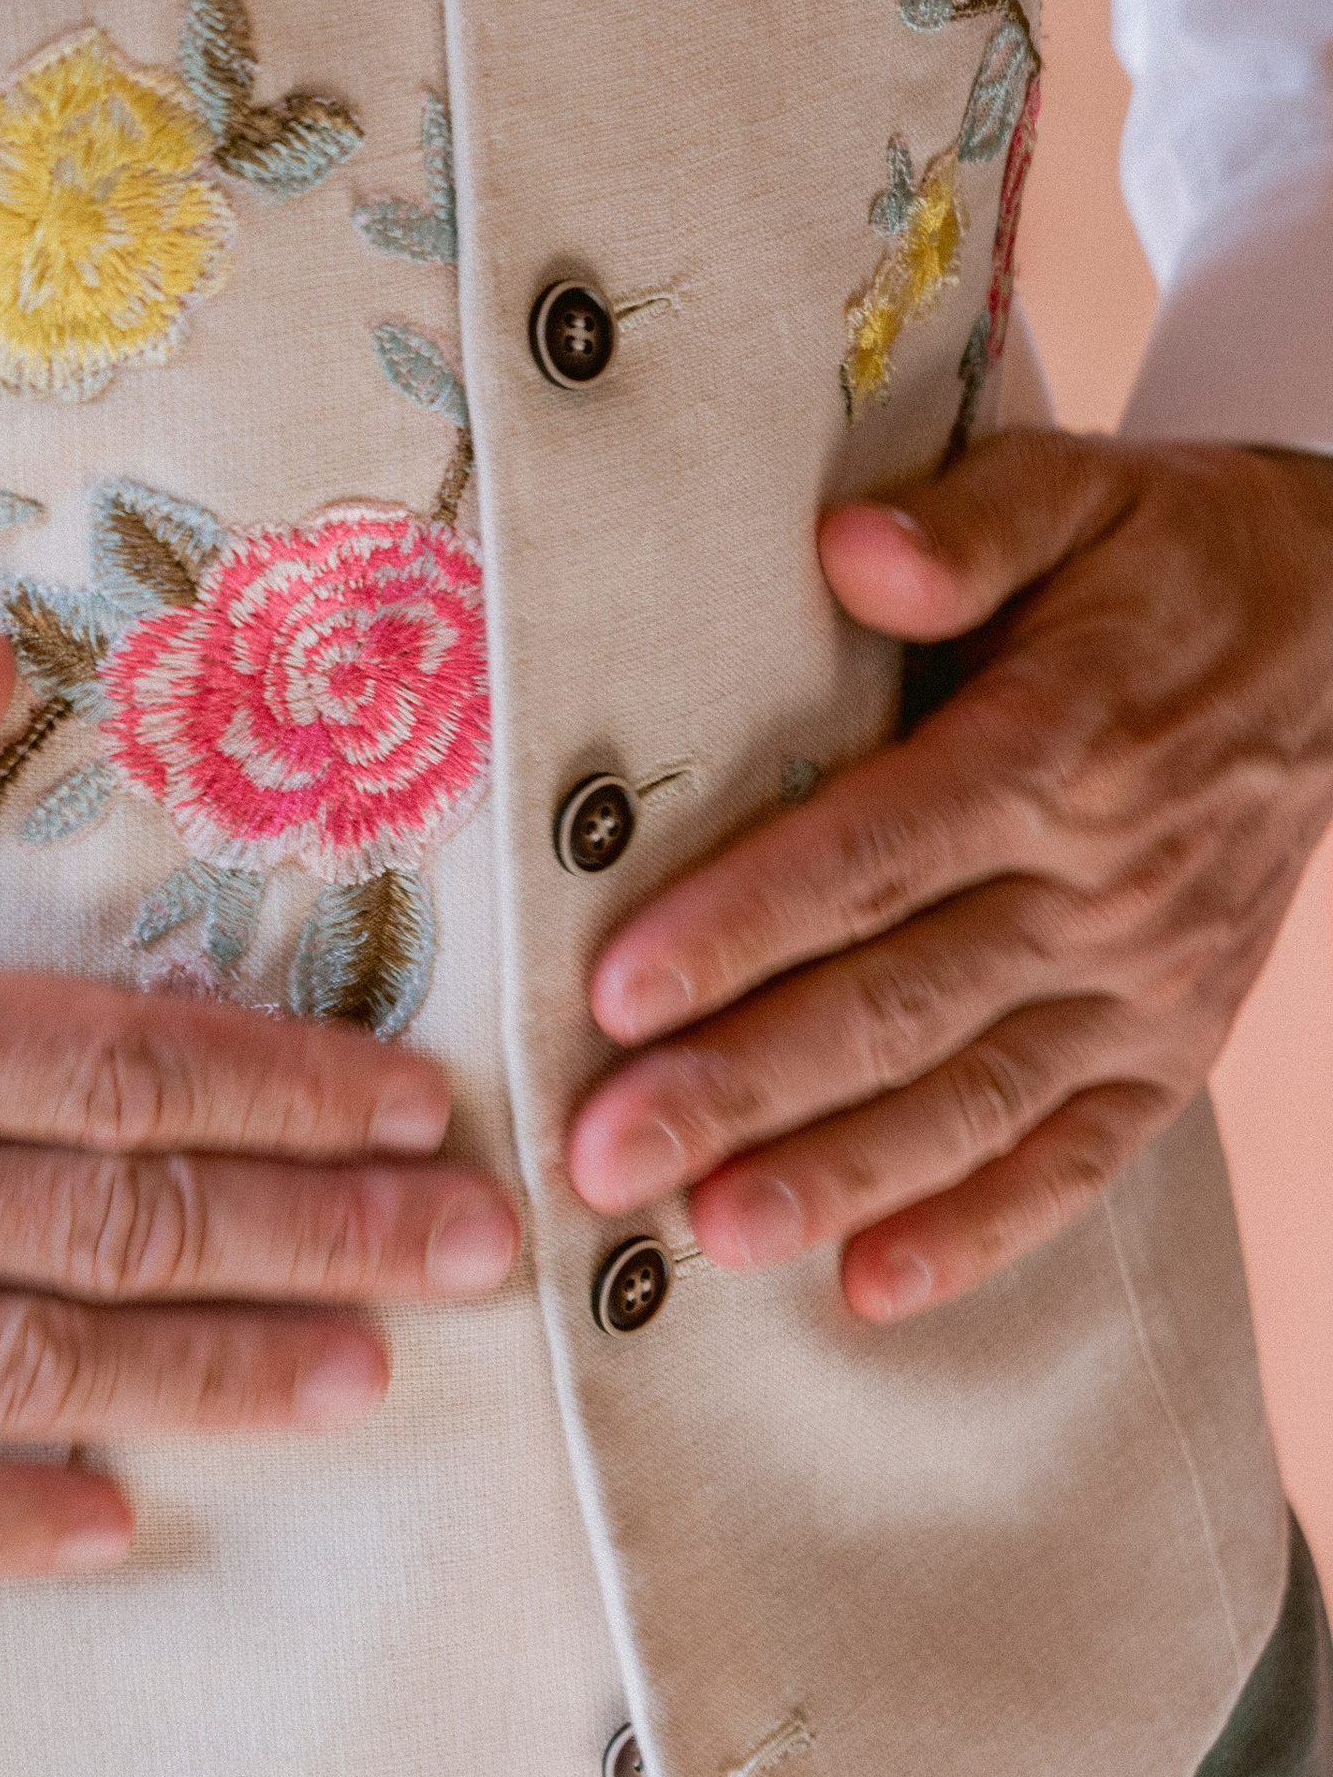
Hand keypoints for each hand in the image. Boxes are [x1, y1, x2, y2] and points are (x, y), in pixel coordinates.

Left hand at [567, 431, 1332, 1321]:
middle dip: (743, 1086)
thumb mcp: (1078, 490)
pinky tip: (872, 1287)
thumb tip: (852, 549)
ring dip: (837, 1176)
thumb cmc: (1165, 555)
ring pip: (975, 1097)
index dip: (744, 926)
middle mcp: (1105, 881)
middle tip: (602, 1155)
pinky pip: (1081, 1152)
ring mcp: (1147, 976)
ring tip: (707, 1234)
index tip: (617, 992)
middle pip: (901, 1000)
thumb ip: (966, 524)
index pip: (875, 852)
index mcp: (1060, 745)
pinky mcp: (1174, 1038)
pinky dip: (982, 1227)